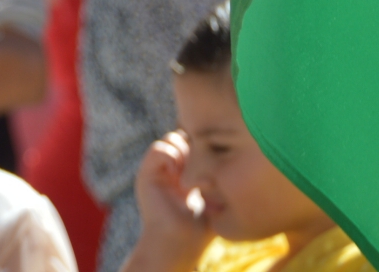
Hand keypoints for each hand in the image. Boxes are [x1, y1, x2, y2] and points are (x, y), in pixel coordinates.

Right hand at [124, 132, 210, 271]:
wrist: (181, 244)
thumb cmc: (201, 227)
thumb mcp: (214, 196)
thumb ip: (218, 176)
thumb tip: (232, 157)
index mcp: (181, 171)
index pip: (193, 140)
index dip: (204, 146)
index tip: (213, 165)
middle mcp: (167, 167)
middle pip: (183, 134)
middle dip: (195, 146)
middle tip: (203, 169)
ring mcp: (155, 169)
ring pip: (171, 138)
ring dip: (185, 152)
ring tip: (191, 174)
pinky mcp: (145, 174)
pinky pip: (158, 149)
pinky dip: (172, 157)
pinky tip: (180, 177)